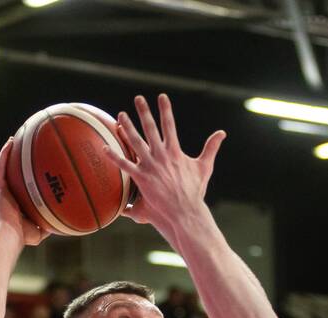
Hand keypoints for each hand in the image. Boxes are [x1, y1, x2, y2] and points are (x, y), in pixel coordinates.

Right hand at [0, 139, 48, 246]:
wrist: (10, 235)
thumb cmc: (23, 236)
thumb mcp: (40, 230)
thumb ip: (48, 225)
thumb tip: (62, 224)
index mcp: (16, 203)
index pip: (21, 186)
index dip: (25, 176)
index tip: (32, 167)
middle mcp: (7, 194)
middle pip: (12, 173)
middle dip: (16, 161)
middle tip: (24, 149)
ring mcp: (2, 190)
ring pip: (4, 167)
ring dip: (9, 153)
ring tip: (15, 139)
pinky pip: (0, 167)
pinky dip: (4, 154)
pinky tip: (10, 143)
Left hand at [105, 94, 224, 240]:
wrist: (186, 211)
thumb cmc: (195, 191)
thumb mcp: (205, 167)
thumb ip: (211, 148)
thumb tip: (222, 133)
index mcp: (175, 151)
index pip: (170, 125)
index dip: (166, 110)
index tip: (161, 96)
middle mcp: (162, 155)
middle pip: (150, 128)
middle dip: (144, 112)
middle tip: (138, 98)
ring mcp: (151, 166)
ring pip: (135, 142)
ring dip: (127, 128)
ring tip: (120, 116)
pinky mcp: (142, 178)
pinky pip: (125, 165)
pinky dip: (114, 156)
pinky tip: (105, 148)